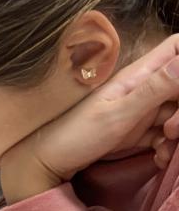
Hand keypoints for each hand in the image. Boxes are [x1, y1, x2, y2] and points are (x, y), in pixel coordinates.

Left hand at [1, 36, 178, 200]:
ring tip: (163, 149)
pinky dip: (168, 146)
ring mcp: (140, 109)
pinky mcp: (136, 130)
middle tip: (172, 131)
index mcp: (138, 75)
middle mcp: (142, 87)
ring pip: (177, 111)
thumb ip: (153, 89)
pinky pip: (166, 133)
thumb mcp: (117, 113)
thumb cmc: (75, 135)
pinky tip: (158, 158)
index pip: (178, 48)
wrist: (45, 161)